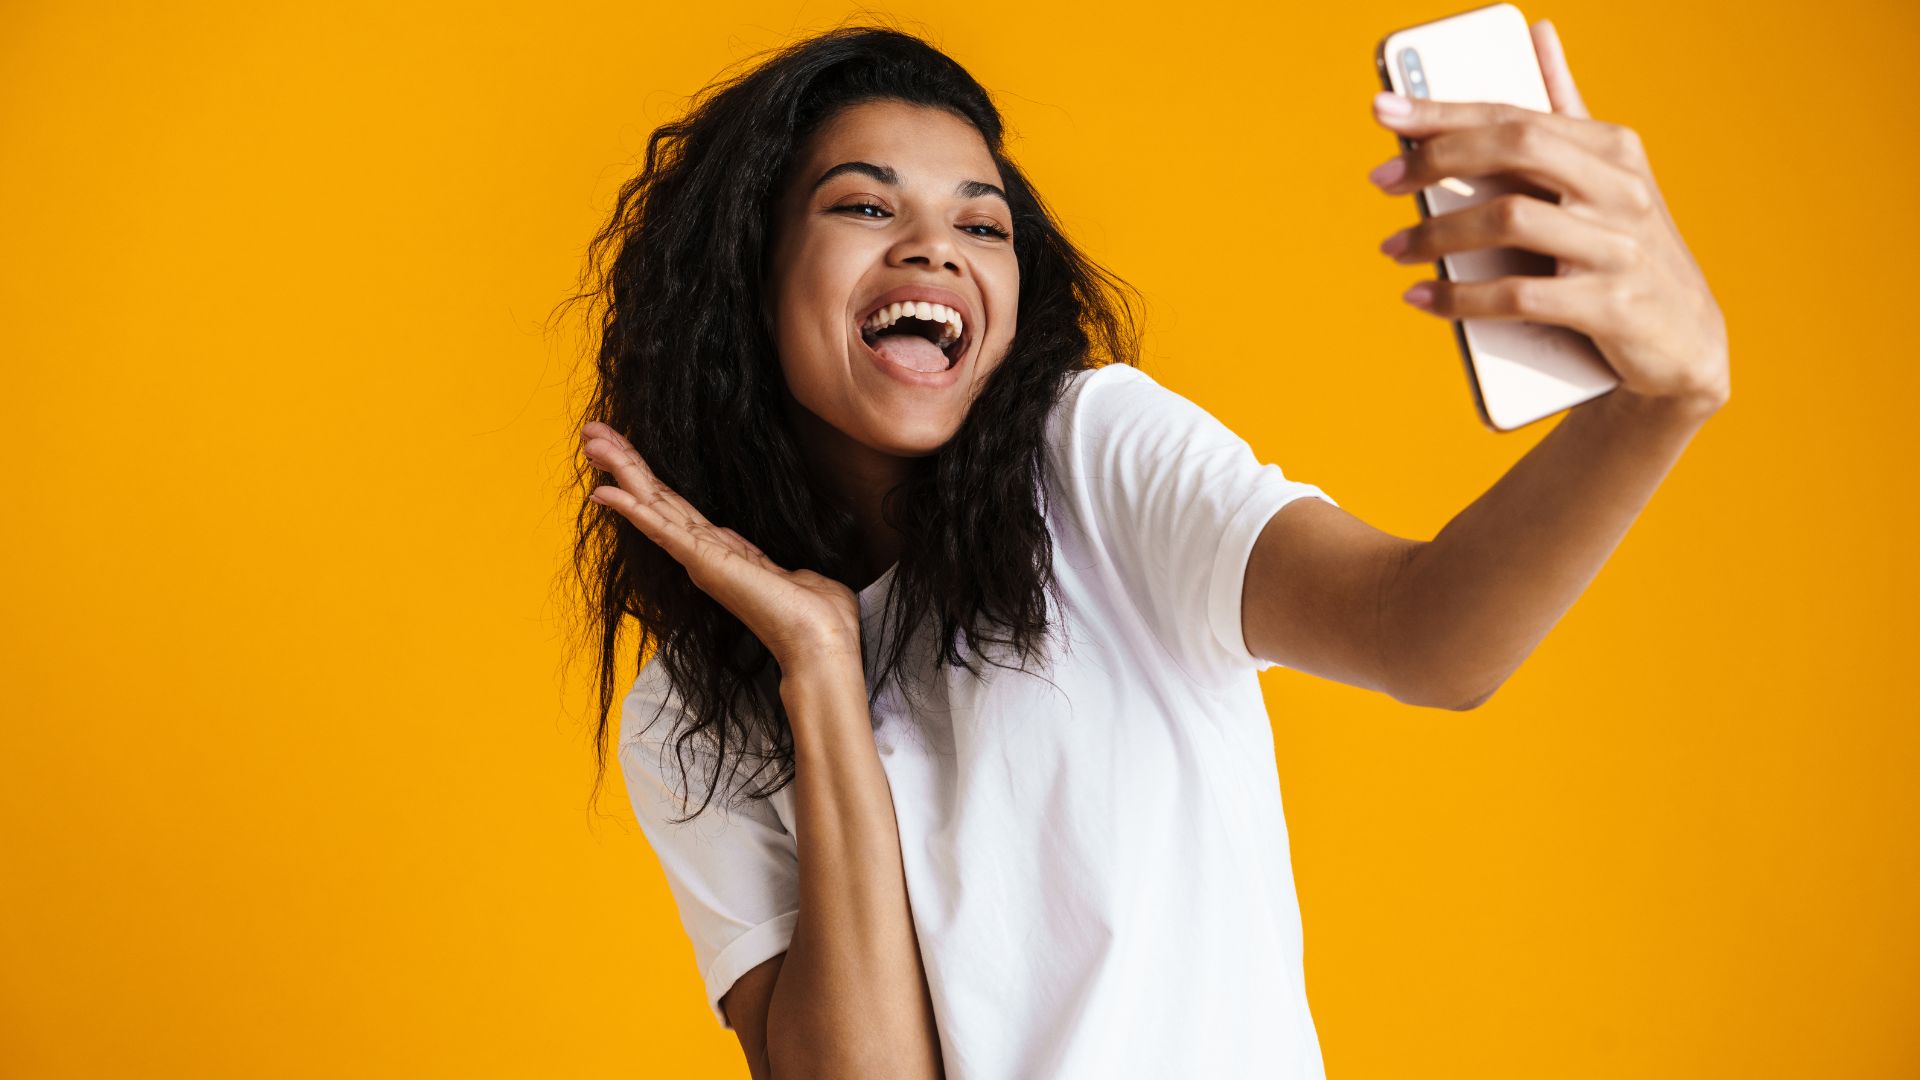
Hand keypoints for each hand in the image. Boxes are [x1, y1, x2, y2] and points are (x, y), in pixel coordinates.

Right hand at [581, 422, 861, 669]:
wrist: (822, 643)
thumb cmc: (818, 616)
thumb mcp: (799, 578)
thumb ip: (783, 570)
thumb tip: (790, 572)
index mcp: (723, 553)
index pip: (676, 507)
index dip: (649, 479)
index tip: (624, 451)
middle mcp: (704, 554)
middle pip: (656, 498)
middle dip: (624, 463)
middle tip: (591, 432)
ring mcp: (700, 558)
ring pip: (652, 505)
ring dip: (621, 472)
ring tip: (591, 442)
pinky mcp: (704, 562)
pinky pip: (661, 528)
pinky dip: (632, 509)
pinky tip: (604, 491)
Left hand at [1367, 19, 1728, 410]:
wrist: (1685, 345)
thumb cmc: (1625, 252)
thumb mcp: (1607, 175)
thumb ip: (1567, 109)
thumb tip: (1538, 32)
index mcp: (1612, 147)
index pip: (1516, 114)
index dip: (1444, 111)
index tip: (1383, 110)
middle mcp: (1621, 188)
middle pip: (1516, 148)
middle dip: (1438, 160)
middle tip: (1382, 181)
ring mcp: (1619, 247)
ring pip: (1510, 220)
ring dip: (1436, 236)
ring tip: (1394, 249)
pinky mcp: (1611, 307)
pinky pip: (1518, 295)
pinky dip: (1459, 297)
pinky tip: (1422, 299)